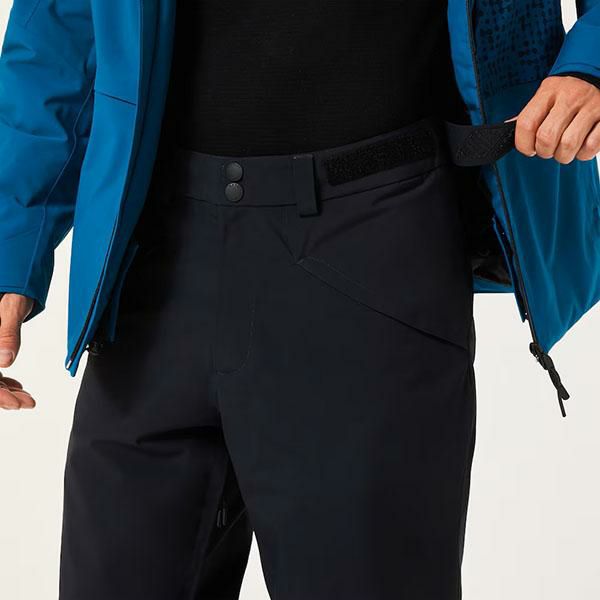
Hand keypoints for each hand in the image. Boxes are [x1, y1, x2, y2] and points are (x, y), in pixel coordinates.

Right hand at [0, 293, 34, 409]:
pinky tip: (18, 387)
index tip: (15, 404)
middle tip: (27, 403)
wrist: (12, 279)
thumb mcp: (10, 307)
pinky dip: (2, 380)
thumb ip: (7, 333)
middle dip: (3, 396)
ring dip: (4, 391)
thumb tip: (5, 361)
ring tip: (27, 399)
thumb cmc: (11, 289)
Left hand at [512, 75, 599, 163]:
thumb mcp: (546, 96)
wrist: (599, 74)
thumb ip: (530, 114)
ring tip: (564, 151)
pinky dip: (584, 153)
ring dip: (563, 156)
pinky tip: (582, 146)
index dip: (523, 144)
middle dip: (544, 152)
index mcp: (549, 91)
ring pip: (568, 144)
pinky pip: (592, 145)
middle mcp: (571, 97)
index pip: (526, 123)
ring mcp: (592, 106)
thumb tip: (505, 128)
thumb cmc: (568, 93)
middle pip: (547, 137)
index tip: (528, 149)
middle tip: (548, 150)